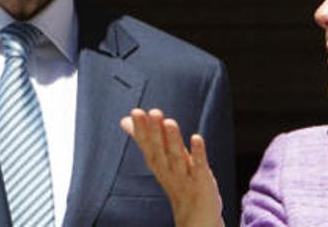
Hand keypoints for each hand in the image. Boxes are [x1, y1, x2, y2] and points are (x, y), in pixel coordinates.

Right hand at [120, 108, 224, 226]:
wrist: (195, 215)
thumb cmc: (176, 181)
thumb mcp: (157, 159)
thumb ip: (143, 138)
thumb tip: (125, 121)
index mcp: (157, 163)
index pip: (147, 145)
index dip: (142, 129)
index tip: (135, 112)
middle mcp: (167, 169)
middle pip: (160, 150)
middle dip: (155, 132)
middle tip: (152, 112)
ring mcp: (184, 175)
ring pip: (177, 156)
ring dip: (173, 139)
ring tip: (170, 121)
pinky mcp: (202, 180)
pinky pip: (199, 166)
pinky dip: (198, 153)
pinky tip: (197, 137)